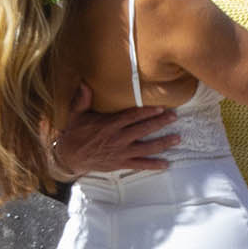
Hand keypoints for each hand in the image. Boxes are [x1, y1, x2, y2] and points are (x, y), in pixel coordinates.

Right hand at [53, 82, 180, 176]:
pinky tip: (166, 164)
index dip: (147, 112)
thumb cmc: (75, 133)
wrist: (70, 156)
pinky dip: (153, 165)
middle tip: (174, 117)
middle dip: (160, 123)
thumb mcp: (76, 113)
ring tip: (177, 138)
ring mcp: (121, 152)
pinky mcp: (120, 163)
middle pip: (143, 130)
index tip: (161, 107)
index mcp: (109, 124)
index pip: (132, 116)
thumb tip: (84, 83)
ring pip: (146, 147)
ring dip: (162, 143)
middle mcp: (118, 138)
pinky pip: (140, 165)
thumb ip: (82, 99)